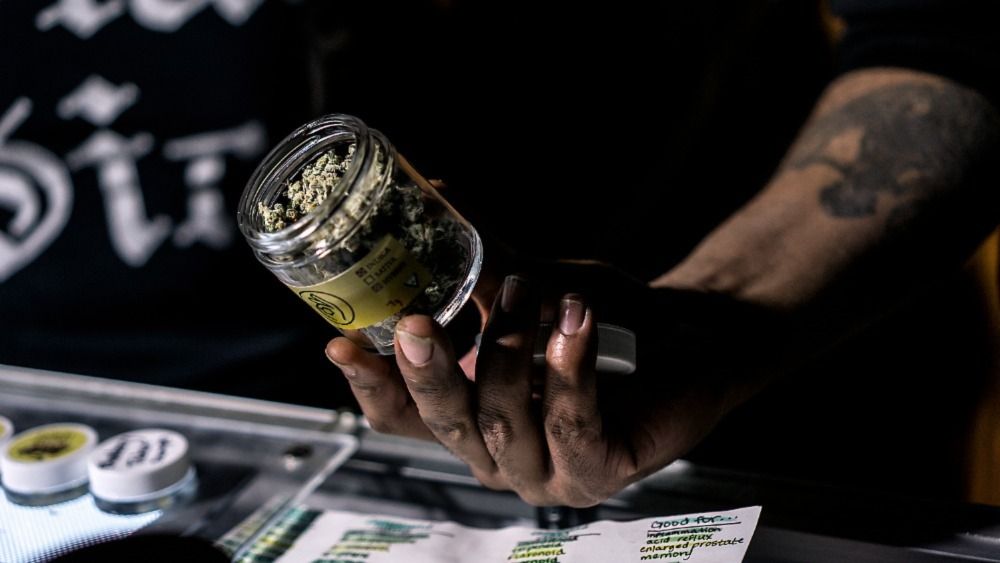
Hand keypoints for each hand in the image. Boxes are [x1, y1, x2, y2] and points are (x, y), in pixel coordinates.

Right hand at [327, 263, 768, 506]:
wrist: (685, 338)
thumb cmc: (600, 319)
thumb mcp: (529, 284)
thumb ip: (478, 256)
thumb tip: (432, 190)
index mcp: (468, 416)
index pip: (402, 415)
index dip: (369, 384)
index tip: (338, 342)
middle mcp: (497, 453)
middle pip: (443, 425)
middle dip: (427, 372)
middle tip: (417, 322)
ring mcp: (546, 471)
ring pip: (503, 421)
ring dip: (511, 348)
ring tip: (532, 290)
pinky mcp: (597, 471)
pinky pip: (569, 424)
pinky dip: (568, 367)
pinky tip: (574, 321)